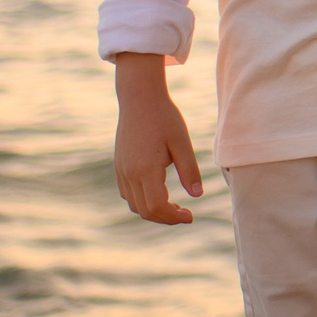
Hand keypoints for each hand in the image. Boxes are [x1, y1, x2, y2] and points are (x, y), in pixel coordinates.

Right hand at [113, 55, 201, 224]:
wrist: (139, 99)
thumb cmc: (164, 117)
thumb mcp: (182, 142)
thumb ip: (190, 170)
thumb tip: (197, 195)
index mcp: (146, 169)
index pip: (157, 207)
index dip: (174, 217)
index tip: (191, 216)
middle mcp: (130, 174)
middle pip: (144, 211)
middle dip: (166, 218)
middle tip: (186, 213)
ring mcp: (121, 171)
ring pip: (134, 205)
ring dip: (154, 211)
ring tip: (175, 206)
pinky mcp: (119, 166)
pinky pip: (128, 193)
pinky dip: (143, 201)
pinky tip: (160, 193)